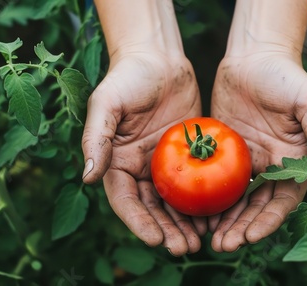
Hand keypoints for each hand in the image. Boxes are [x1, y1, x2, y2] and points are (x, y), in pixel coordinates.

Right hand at [81, 53, 202, 255]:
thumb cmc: (127, 77)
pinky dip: (205, 201)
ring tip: (203, 241)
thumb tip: (88, 177)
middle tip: (186, 248)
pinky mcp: (189, 154)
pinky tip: (218, 216)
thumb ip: (96, 138)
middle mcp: (141, 169)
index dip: (139, 222)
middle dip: (167, 231)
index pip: (126, 200)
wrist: (158, 59)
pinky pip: (197, 182)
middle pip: (153, 209)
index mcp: (118, 162)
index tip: (156, 239)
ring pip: (176, 202)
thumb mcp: (106, 104)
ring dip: (187, 224)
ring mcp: (166, 163)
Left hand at [209, 52, 306, 251]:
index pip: (283, 200)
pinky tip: (195, 214)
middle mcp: (270, 166)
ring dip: (224, 220)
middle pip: (256, 207)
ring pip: (235, 199)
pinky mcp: (223, 151)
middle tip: (223, 246)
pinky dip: (208, 198)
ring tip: (209, 240)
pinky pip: (214, 179)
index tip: (251, 236)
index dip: (269, 220)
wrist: (254, 57)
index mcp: (294, 160)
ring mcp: (246, 161)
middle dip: (242, 228)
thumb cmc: (286, 76)